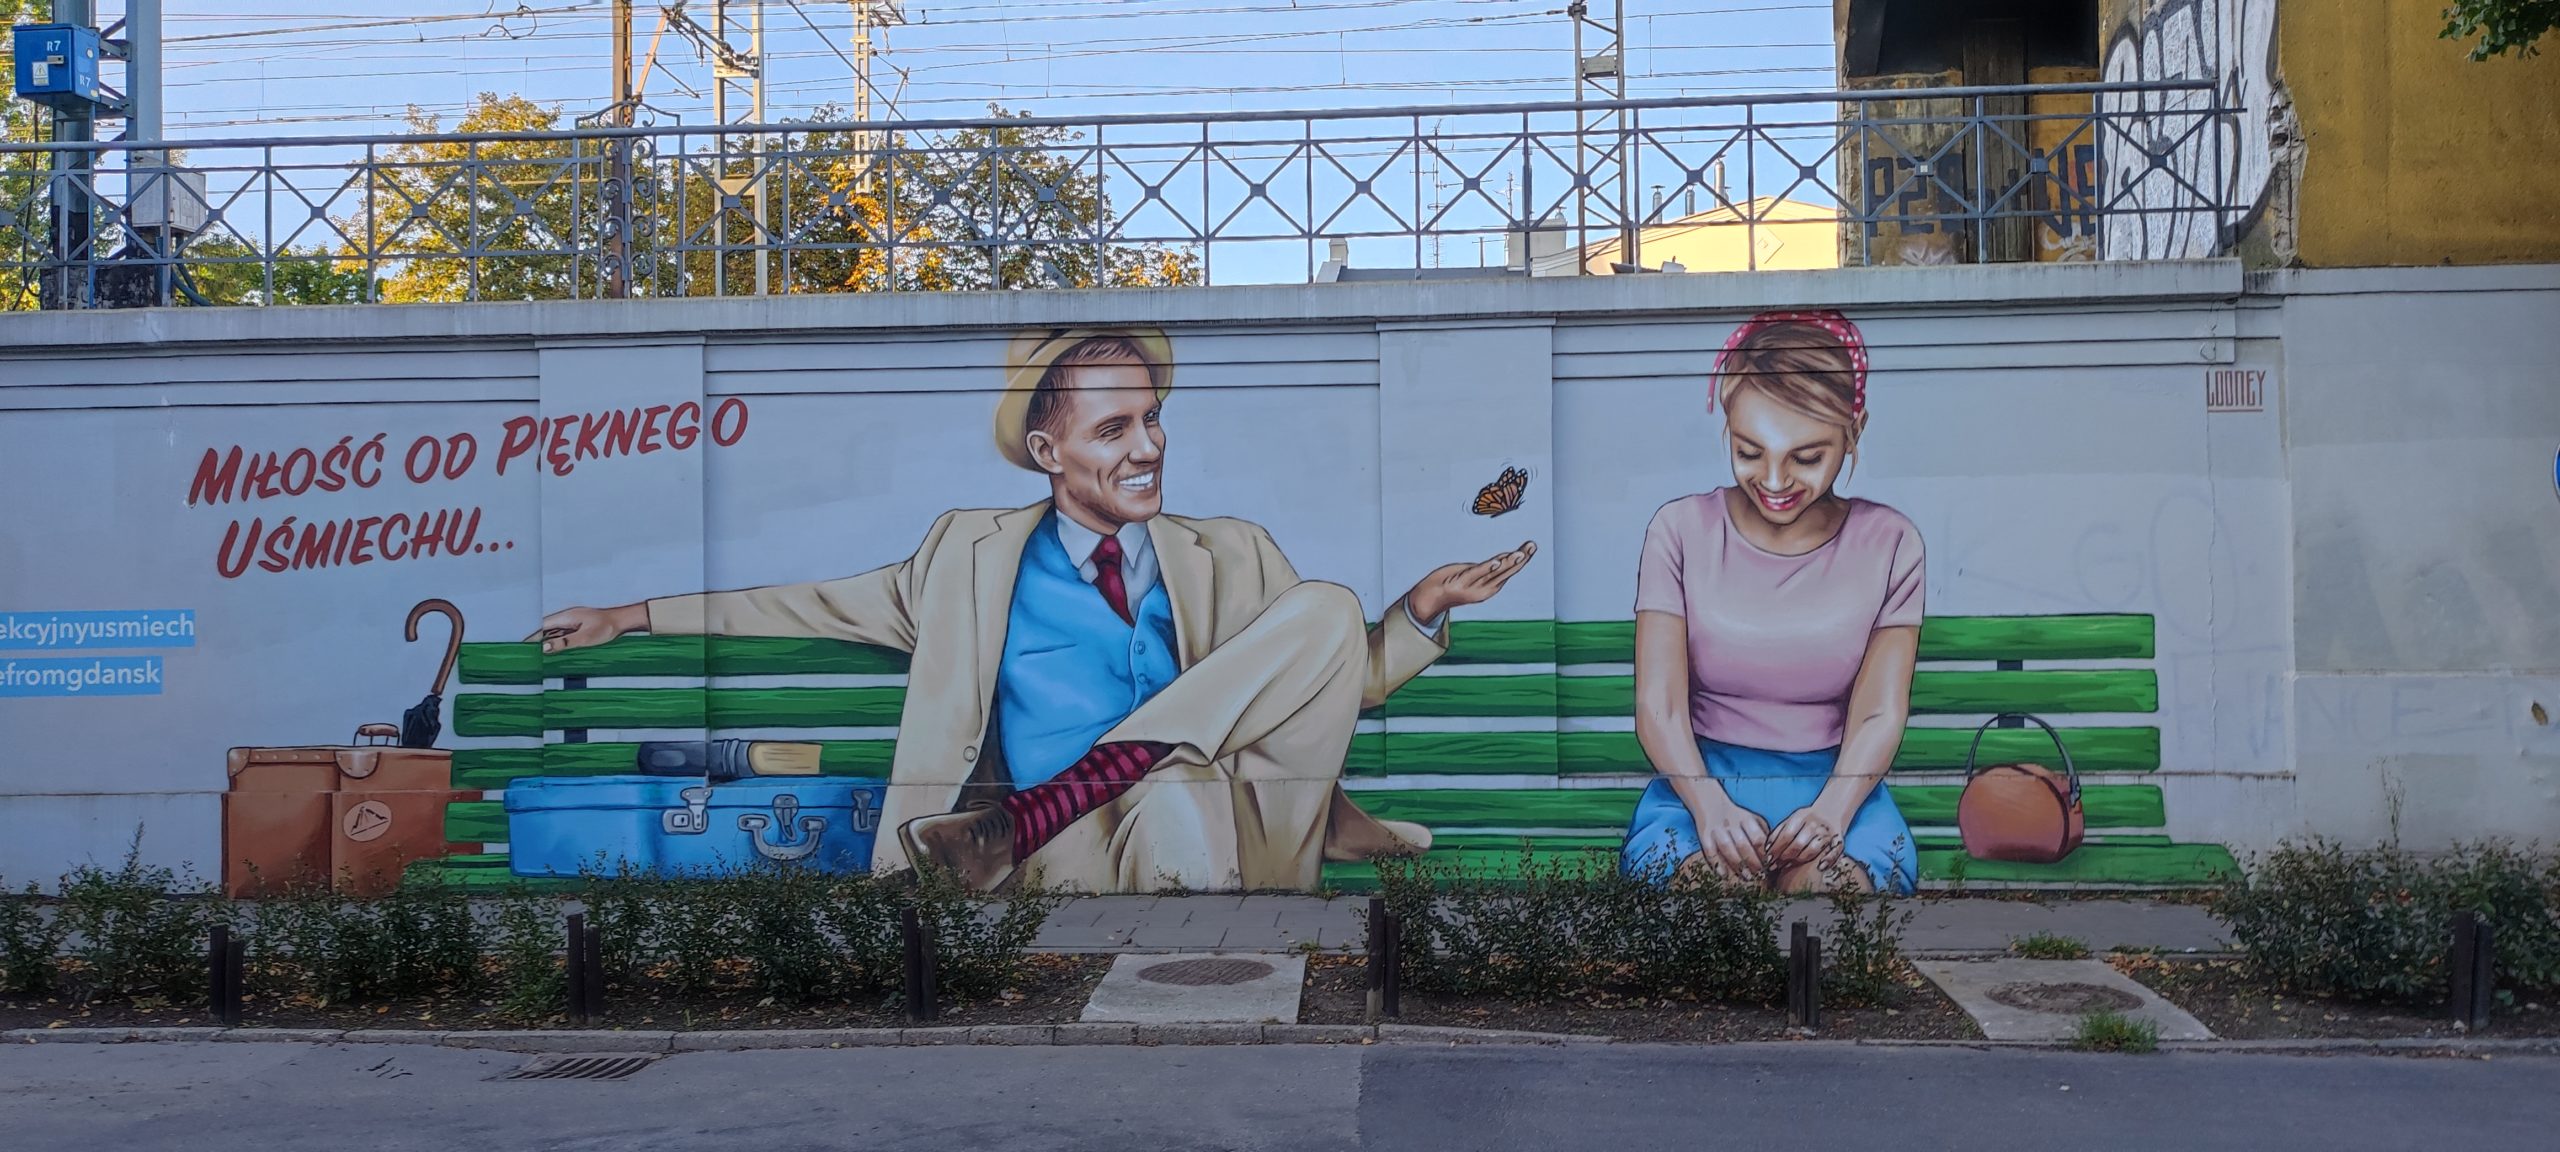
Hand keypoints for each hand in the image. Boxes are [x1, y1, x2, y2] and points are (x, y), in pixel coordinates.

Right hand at [527, 603, 649, 652]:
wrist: (624, 622)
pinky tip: (554, 653)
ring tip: (535, 657)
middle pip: (546, 630)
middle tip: (525, 655)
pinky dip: (557, 644)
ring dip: (547, 643)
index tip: (521, 647)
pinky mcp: (579, 628)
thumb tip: (544, 647)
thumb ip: (564, 643)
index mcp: (565, 617)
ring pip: (555, 634)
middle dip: (537, 641)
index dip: (531, 637)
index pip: (542, 627)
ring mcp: (573, 623)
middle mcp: (567, 618)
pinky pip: (564, 636)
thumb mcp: (584, 638)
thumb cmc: (606, 628)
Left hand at [1405, 541, 1535, 623]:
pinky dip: (1488, 568)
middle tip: (1532, 547)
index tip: (1532, 546)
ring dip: (1508, 562)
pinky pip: (1477, 573)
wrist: (1431, 597)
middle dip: (1520, 558)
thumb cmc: (1455, 583)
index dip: (1522, 557)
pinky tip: (1497, 561)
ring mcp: (1474, 586)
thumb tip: (1507, 557)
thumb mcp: (1476, 574)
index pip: (1511, 569)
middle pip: (1507, 570)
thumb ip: (1491, 568)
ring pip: (1495, 572)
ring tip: (1520, 554)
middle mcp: (1486, 588)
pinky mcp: (1461, 583)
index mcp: (1491, 585)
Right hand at [1682, 796, 1770, 883]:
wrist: (1710, 803)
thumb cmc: (1737, 817)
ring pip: (1727, 848)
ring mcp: (1717, 829)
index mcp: (1746, 819)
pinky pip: (1710, 851)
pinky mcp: (1704, 835)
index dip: (1764, 854)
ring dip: (1737, 865)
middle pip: (1743, 844)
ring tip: (1746, 877)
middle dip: (1752, 862)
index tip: (1769, 866)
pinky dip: (1717, 864)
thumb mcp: (1753, 820)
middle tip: (1760, 876)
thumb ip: (1763, 834)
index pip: (1758, 838)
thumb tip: (1774, 855)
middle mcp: (1731, 823)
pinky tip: (1724, 875)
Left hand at [1765, 805, 1846, 868]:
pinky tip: (1819, 867)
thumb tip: (1766, 849)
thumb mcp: (1790, 820)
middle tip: (1775, 865)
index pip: (1787, 835)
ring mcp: (1827, 833)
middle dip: (1784, 856)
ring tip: (1788, 866)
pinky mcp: (1838, 842)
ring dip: (1799, 860)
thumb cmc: (1805, 820)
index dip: (1776, 848)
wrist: (1830, 812)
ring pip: (1813, 849)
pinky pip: (1834, 852)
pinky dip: (1827, 860)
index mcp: (1801, 817)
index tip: (1768, 859)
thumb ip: (1778, 832)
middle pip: (1798, 843)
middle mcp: (1814, 824)